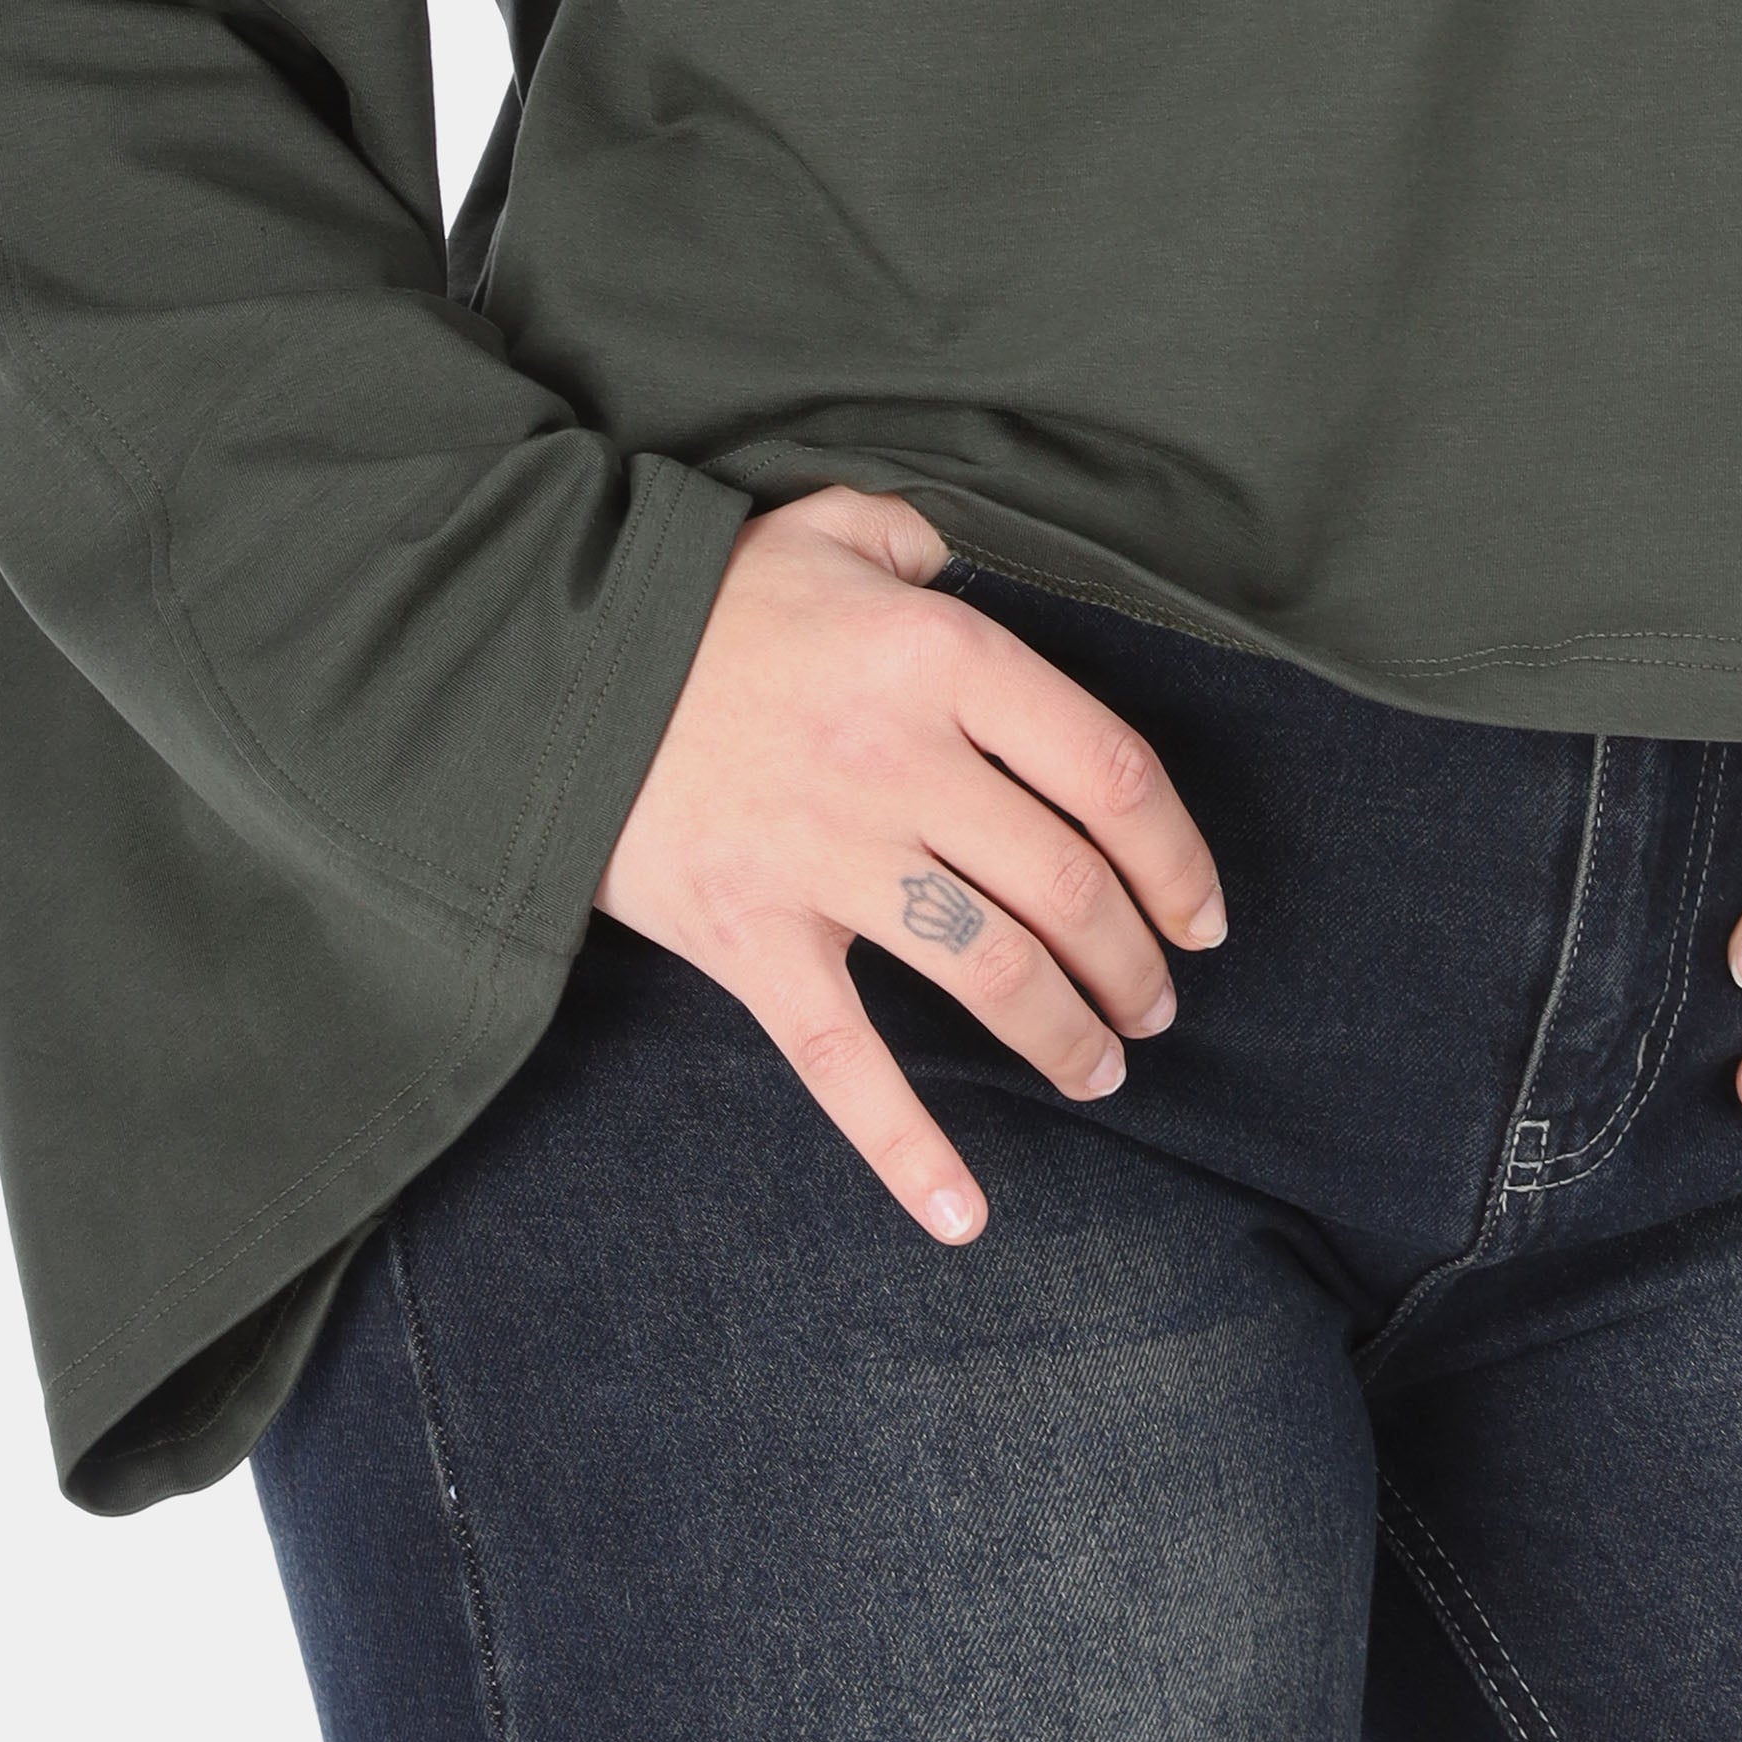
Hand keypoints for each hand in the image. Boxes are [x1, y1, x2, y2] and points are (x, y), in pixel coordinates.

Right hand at [597, 491, 1227, 1247]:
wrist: (538, 664)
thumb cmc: (696, 596)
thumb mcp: (829, 526)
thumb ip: (920, 541)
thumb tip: (969, 570)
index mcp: (941, 659)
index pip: (1112, 774)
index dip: (1179, 859)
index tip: (1203, 914)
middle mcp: (901, 763)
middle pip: (1068, 887)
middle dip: (1135, 962)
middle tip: (1157, 1001)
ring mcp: (825, 859)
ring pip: (992, 973)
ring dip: (1068, 1035)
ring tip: (1103, 1065)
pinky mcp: (749, 939)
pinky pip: (846, 1064)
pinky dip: (909, 1150)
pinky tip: (967, 1215)